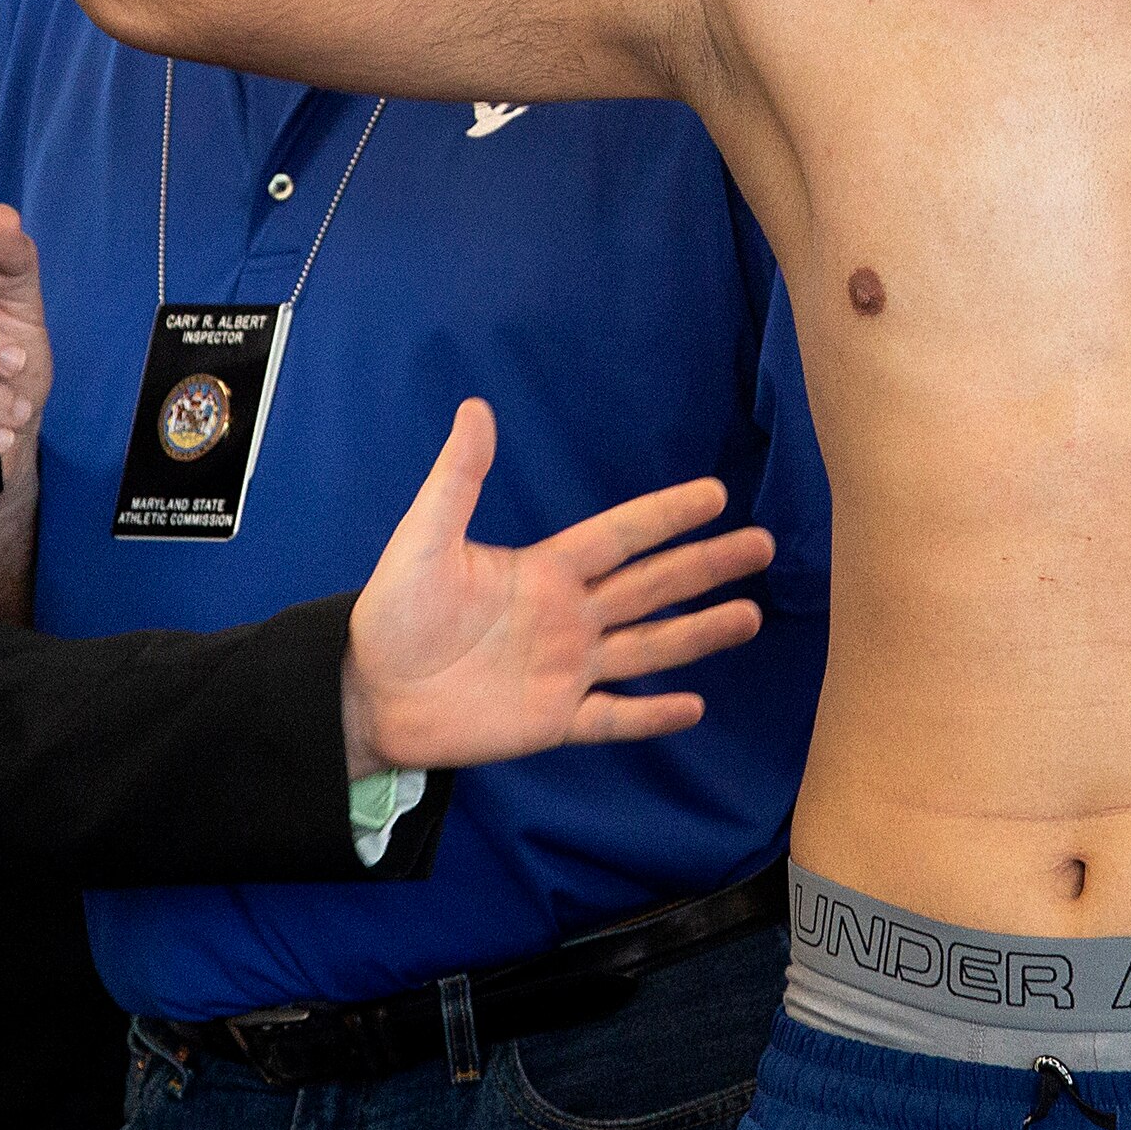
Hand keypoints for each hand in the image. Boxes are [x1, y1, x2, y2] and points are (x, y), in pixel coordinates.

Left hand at [339, 400, 771, 772]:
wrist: (367, 691)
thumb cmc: (392, 613)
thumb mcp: (424, 540)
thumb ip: (457, 481)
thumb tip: (476, 408)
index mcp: (544, 571)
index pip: (620, 538)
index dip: (666, 516)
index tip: (717, 495)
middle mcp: (568, 617)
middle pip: (652, 587)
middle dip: (706, 566)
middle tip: (762, 545)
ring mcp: (566, 671)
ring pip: (648, 649)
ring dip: (698, 633)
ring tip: (751, 615)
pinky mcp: (553, 721)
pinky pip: (613, 717)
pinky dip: (652, 717)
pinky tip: (694, 707)